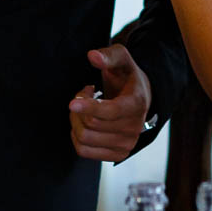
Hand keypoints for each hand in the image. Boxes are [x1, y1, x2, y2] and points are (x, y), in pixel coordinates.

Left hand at [69, 45, 151, 162]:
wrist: (139, 99)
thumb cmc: (127, 77)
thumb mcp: (121, 59)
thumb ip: (108, 56)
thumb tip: (93, 56)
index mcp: (136, 104)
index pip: (110, 111)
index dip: (89, 107)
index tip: (72, 103)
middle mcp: (134, 128)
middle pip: (91, 124)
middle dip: (79, 107)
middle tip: (84, 94)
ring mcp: (126, 144)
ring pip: (85, 138)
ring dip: (76, 121)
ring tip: (84, 108)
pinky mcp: (117, 155)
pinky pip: (84, 151)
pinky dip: (76, 136)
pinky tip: (84, 123)